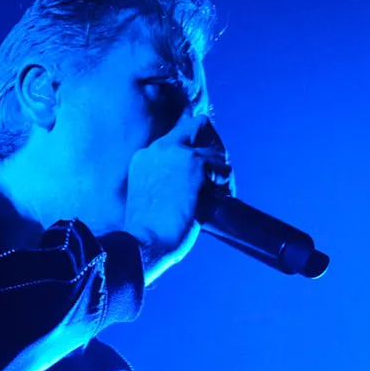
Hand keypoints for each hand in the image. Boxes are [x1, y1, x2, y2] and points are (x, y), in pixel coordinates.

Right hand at [124, 113, 231, 285]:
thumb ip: (163, 179)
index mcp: (143, 157)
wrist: (143, 242)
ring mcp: (178, 154)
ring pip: (215, 153)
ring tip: (221, 192)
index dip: (193, 145)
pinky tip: (222, 198)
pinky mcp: (196, 165)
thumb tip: (190, 180)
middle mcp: (159, 149)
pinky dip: (226, 184)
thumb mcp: (147, 195)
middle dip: (211, 151)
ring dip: (220, 172)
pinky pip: (223, 169)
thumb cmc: (144, 232)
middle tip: (216, 175)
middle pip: (198, 127)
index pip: (177, 134)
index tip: (203, 160)